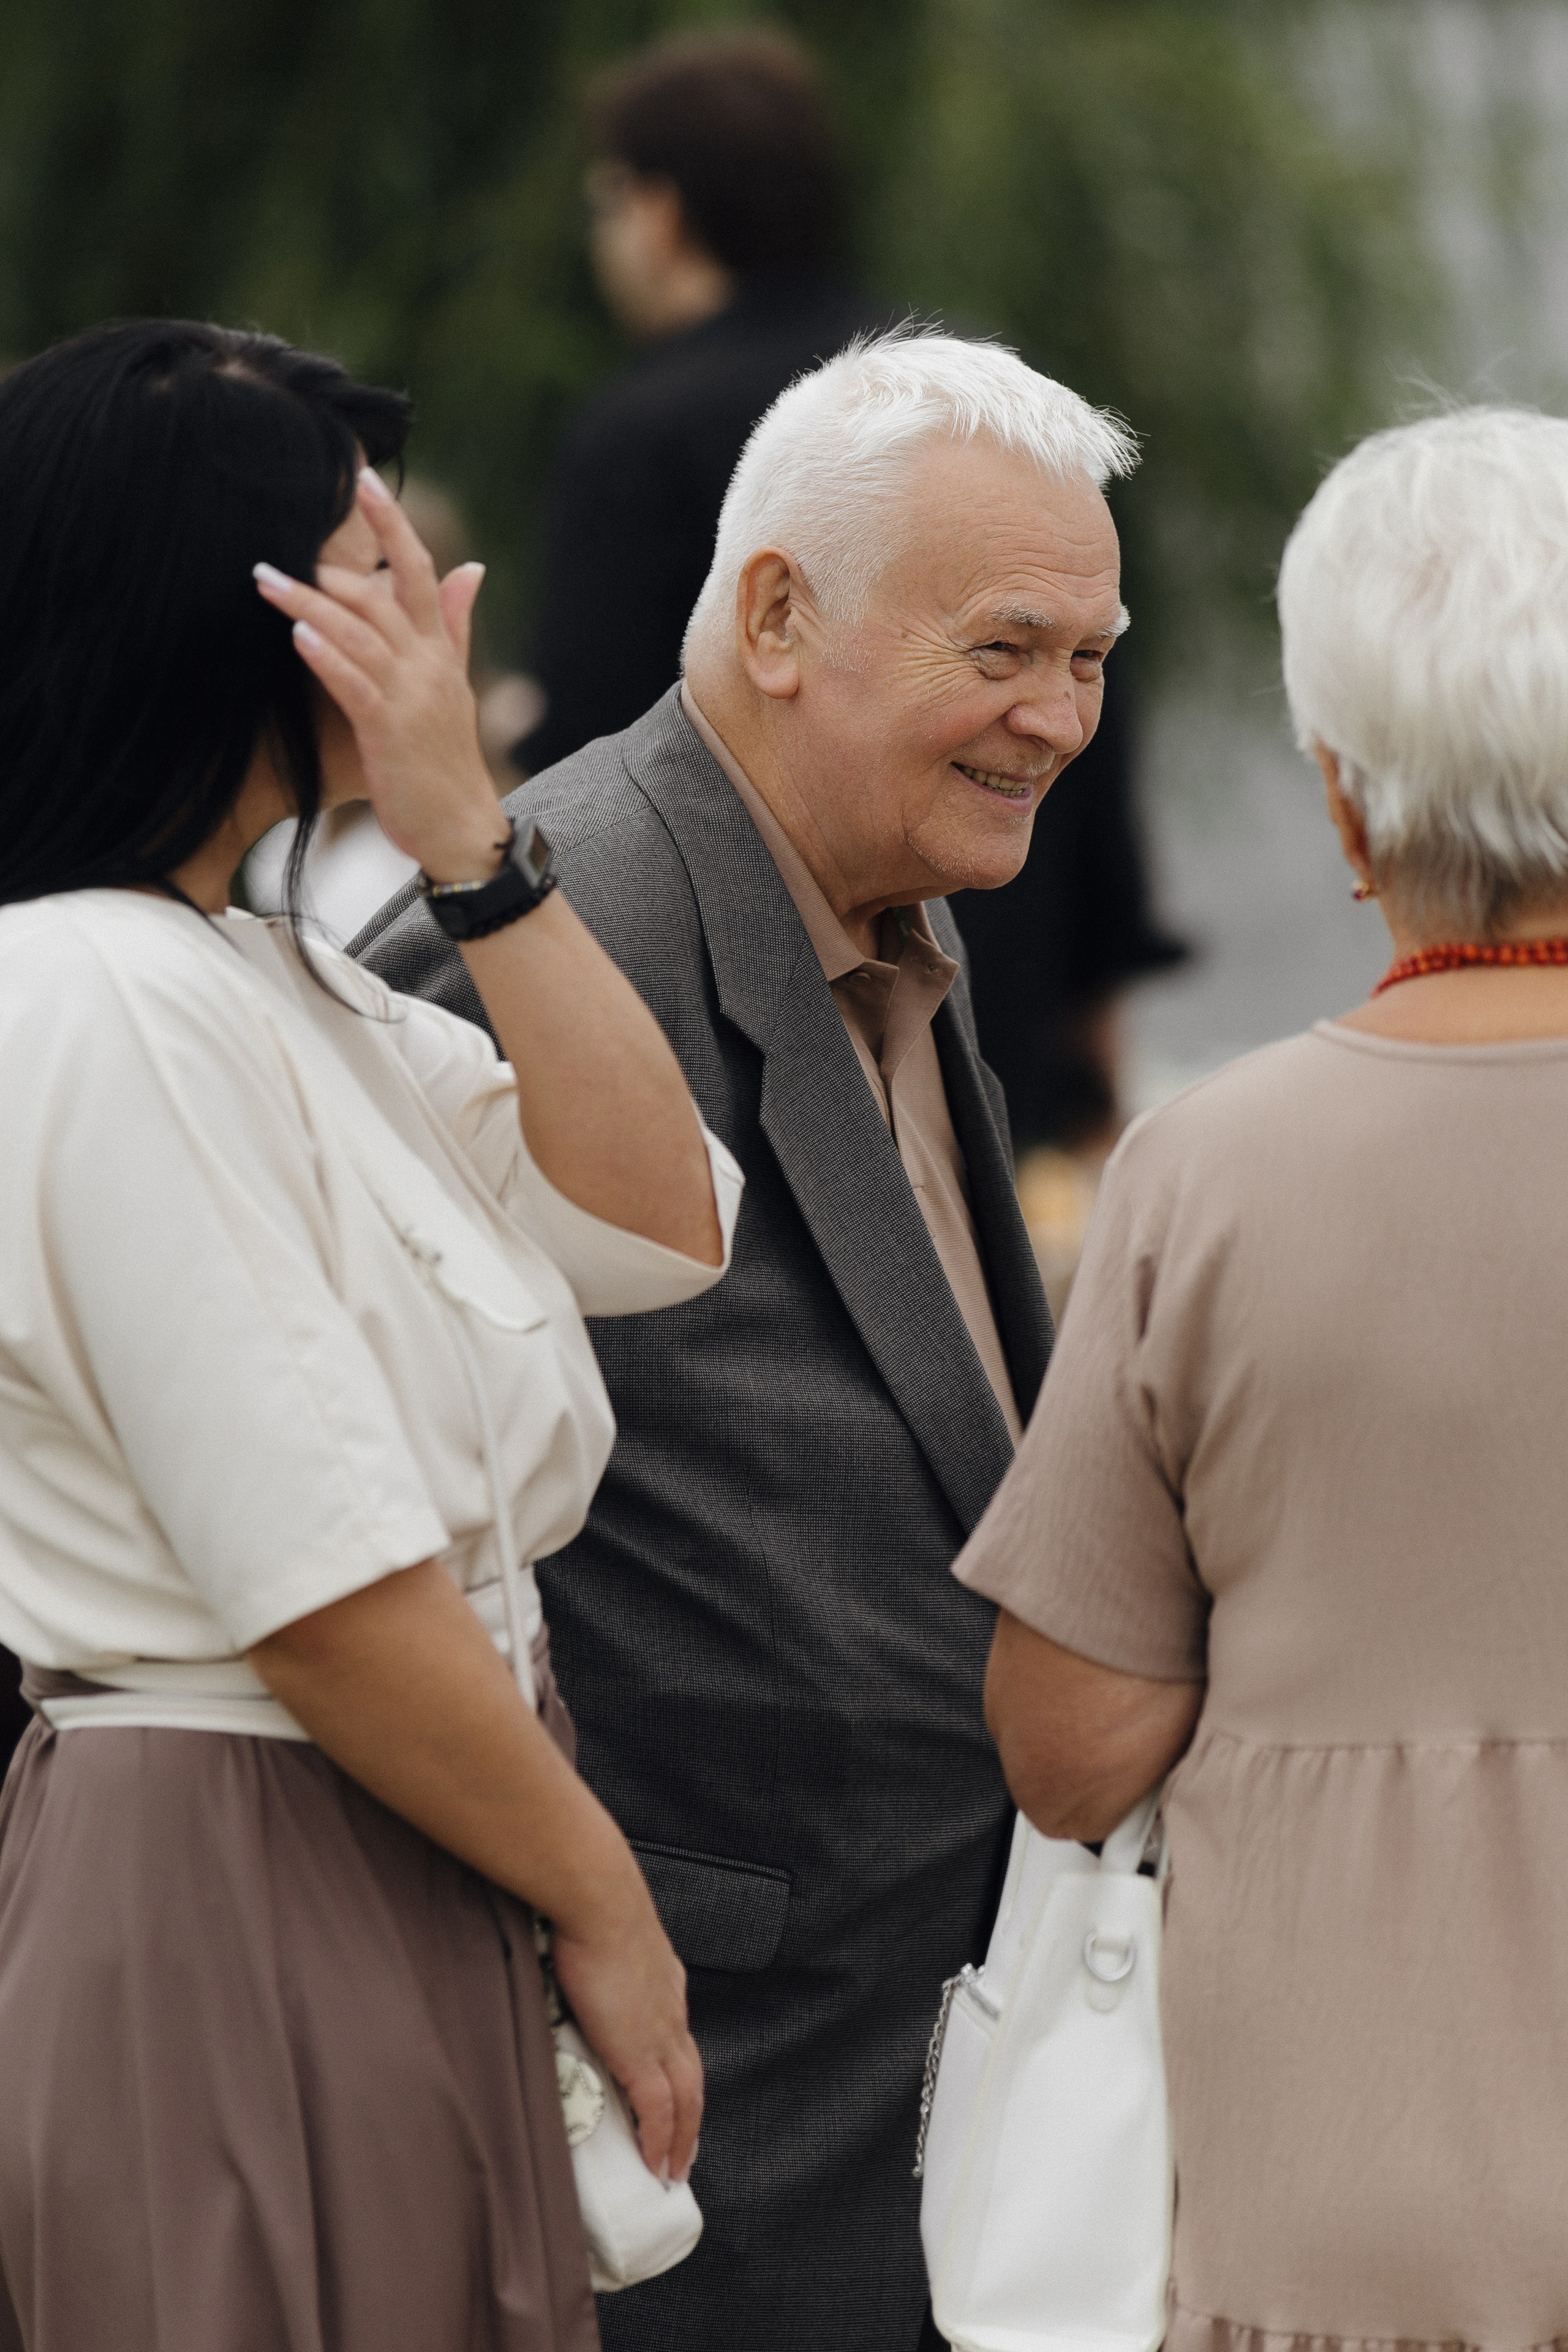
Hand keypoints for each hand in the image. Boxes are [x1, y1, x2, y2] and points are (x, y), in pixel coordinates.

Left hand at [253, 469, 507, 881]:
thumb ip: (455, 627)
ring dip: (310, 601)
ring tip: (265, 577)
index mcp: (440, 653)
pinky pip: (354, 683)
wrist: (462, 828)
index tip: (361, 479)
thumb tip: (471, 569)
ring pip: (360, 633)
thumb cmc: (446, 762)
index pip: (420, 571)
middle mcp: (428, 666)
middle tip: (282, 534)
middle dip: (334, 562)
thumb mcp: (455, 687)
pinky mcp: (388, 731)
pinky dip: (325, 655)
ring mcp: (411, 697)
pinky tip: (296, 633)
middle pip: (385, 593)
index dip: (392, 523)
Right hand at [552, 1896, 703, 2184]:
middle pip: (692, 2077)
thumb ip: (592, 1954)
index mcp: (664, 1983)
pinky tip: (657, 2165)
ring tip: (672, 2169)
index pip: (679, 2039)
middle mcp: (672, 2012)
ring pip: (685, 2100)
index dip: (678, 2071)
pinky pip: (659, 2112)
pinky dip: (661, 2141)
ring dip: (682, 2138)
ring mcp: (660, 2034)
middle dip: (690, 2117)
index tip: (673, 2094)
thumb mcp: (600, 1933)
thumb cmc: (589, 1904)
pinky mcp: (640, 2053)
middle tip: (683, 2148)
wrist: (598, 1901)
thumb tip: (563, 1956)